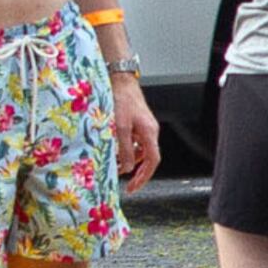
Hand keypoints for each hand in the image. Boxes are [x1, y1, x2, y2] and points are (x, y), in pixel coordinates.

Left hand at [110, 68, 160, 187]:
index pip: (152, 161)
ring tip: (116, 167)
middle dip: (137, 172)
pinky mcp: (137, 123)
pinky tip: (116, 150)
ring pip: (140, 151)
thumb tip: (127, 168)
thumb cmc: (120, 99)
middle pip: (148, 158)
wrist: (119, 79)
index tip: (133, 187)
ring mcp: (144, 127)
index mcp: (149, 133)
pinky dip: (126, 150)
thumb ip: (125, 149)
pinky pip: (135, 142)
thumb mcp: (120, 127)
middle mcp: (150, 131)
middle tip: (126, 183)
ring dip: (130, 161)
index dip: (143, 177)